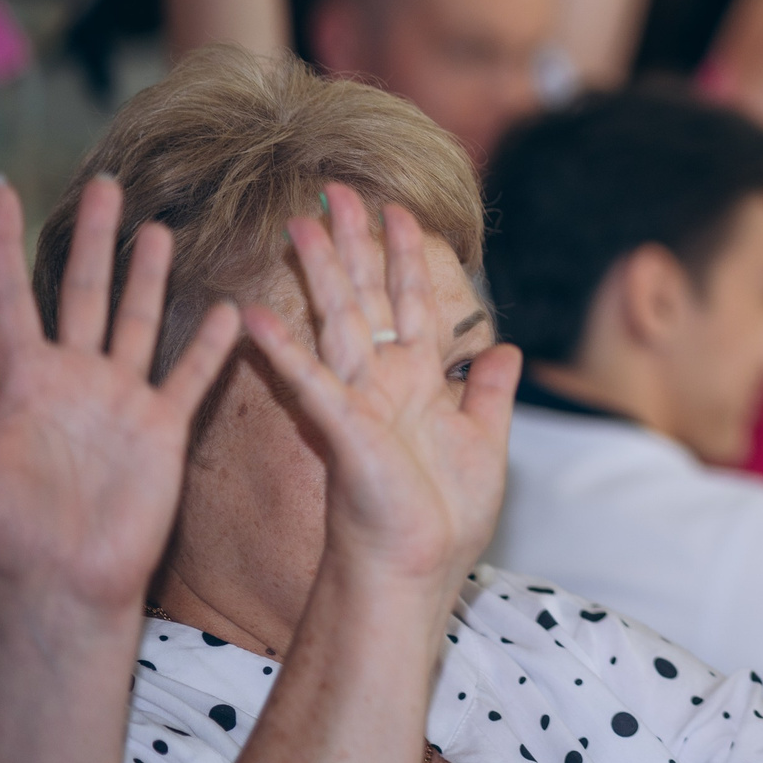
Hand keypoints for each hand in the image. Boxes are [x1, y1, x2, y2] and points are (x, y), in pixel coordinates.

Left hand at [0, 176, 238, 619]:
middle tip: (107, 184)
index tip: (0, 187)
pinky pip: (191, 376)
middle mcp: (75, 380)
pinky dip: (210, 344)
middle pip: (86, 293)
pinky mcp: (162, 428)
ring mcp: (121, 401)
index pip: (15, 296)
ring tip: (159, 229)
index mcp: (25, 382)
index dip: (4, 243)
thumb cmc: (6, 535)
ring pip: (138, 321)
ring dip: (148, 276)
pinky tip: (226, 309)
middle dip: (94, 239)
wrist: (66, 584)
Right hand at [242, 186, 518, 599]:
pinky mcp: (342, 431)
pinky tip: (255, 317)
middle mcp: (382, 383)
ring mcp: (357, 403)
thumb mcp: (486, 443)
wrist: (419, 573)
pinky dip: (283, 352)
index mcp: (416, 383)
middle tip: (334, 189)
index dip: (404, 256)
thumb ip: (490, 392)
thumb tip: (506, 348)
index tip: (398, 209)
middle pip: (365, 297)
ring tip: (299, 224)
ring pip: (335, 322)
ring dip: (319, 274)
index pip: (409, 303)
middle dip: (354, 243)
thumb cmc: (446, 519)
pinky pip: (308, 384)